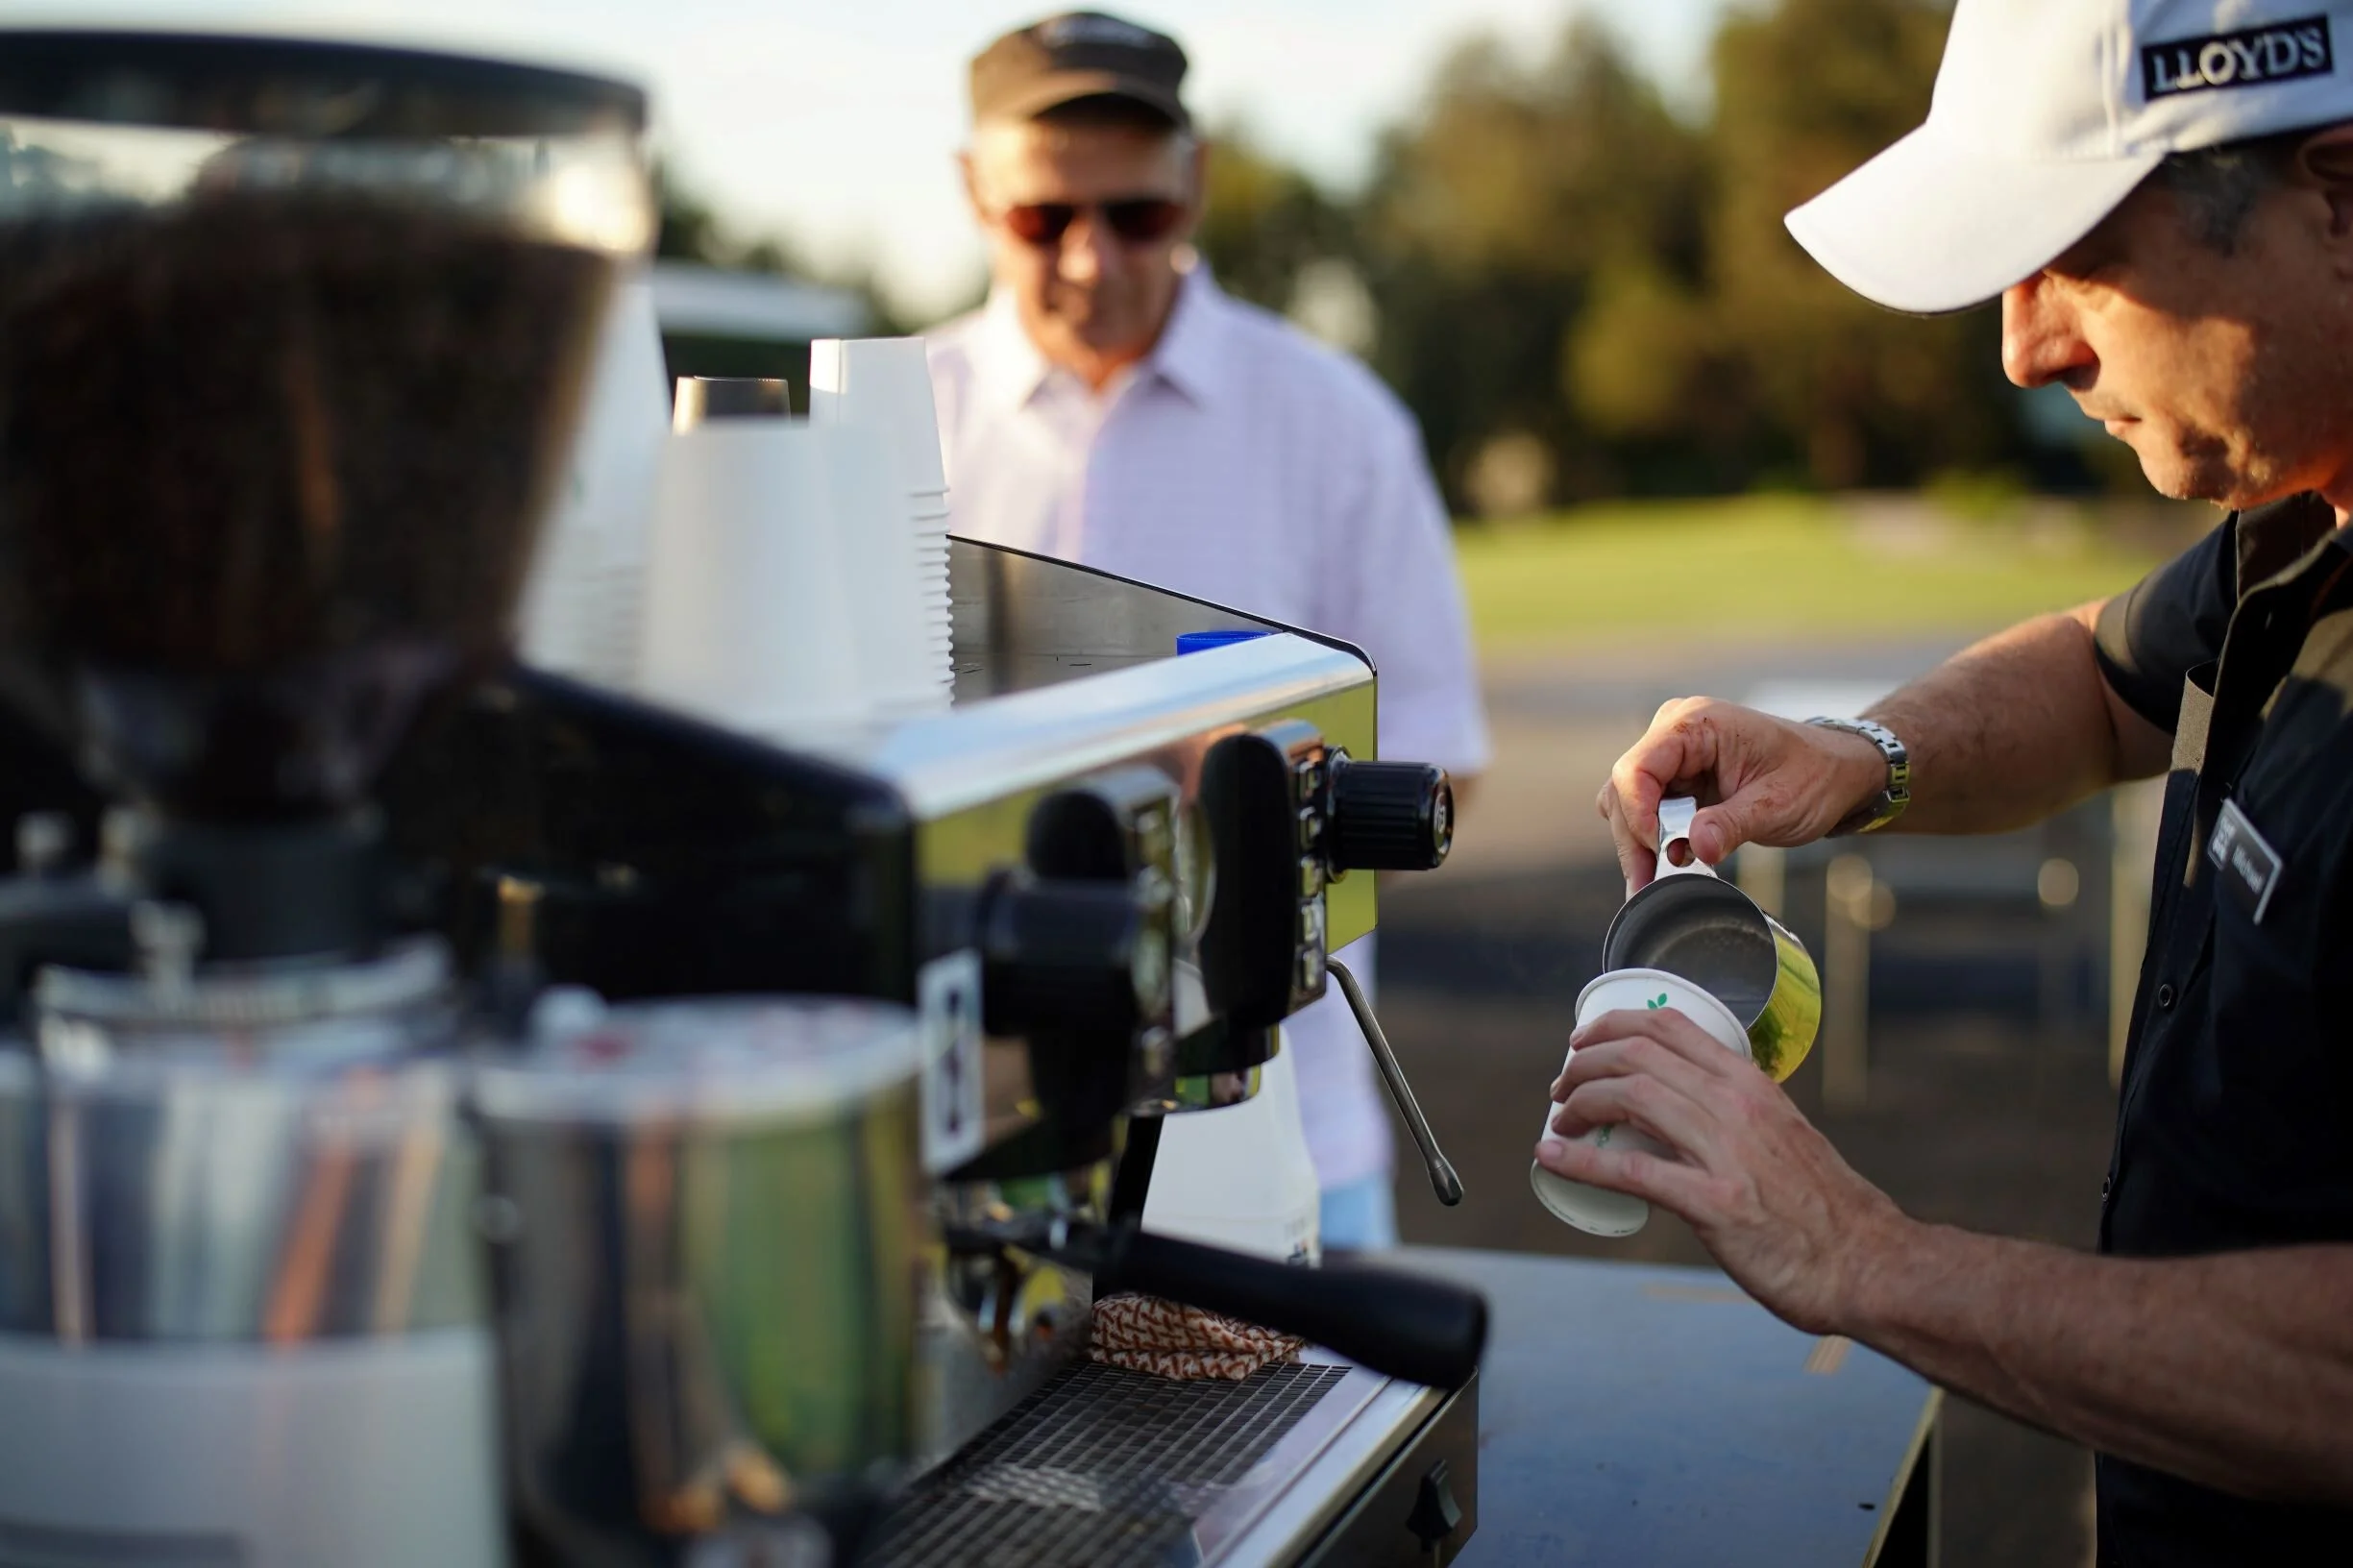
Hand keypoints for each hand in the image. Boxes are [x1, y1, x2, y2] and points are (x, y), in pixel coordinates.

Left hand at [1535, 1005, 1905, 1335]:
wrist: (1867, 1261)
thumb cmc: (1822, 1208)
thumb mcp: (1779, 1137)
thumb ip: (1732, 1118)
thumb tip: (1675, 1113)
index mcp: (1751, 1085)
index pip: (1669, 1025)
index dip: (1612, 1024)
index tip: (1582, 1041)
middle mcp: (1736, 1105)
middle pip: (1637, 1055)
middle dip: (1583, 1064)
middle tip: (1561, 1089)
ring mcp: (1725, 1152)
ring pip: (1629, 1098)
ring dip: (1579, 1103)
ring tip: (1559, 1118)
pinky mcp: (1715, 1202)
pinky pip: (1632, 1170)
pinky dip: (1581, 1161)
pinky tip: (1552, 1158)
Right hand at [1595, 698, 1887, 891]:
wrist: (1835, 772)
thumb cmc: (1813, 776)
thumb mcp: (1778, 804)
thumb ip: (1732, 824)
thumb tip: (1691, 848)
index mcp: (1698, 723)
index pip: (1638, 766)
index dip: (1636, 813)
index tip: (1656, 853)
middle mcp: (1675, 732)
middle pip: (1625, 789)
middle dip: (1635, 839)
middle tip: (1649, 886)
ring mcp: (1672, 756)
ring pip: (1627, 803)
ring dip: (1638, 844)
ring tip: (1656, 883)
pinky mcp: (1675, 779)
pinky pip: (1645, 811)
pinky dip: (1651, 842)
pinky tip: (1666, 867)